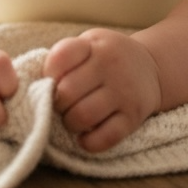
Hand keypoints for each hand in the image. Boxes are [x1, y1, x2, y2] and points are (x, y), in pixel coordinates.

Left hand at [43, 28, 161, 153]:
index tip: (53, 80)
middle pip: (66, 92)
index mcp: (95, 45)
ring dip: (70, 123)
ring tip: (73, 118)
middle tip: (62, 104)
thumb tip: (36, 85)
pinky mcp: (133, 118)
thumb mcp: (89, 44)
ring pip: (82, 116)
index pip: (60, 57)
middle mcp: (111, 66)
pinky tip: (86, 136)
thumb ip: (65, 58)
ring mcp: (124, 93)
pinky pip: (104, 138)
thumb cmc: (108, 57)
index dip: (48, 74)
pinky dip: (88, 142)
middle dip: (56, 103)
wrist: (151, 67)